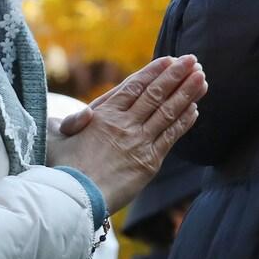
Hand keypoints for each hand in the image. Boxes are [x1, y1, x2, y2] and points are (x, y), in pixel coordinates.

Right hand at [46, 56, 206, 213]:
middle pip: (156, 94)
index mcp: (104, 114)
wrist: (73, 198)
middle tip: (194, 60)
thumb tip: (85, 114)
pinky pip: (170, 137)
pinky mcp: (149, 162)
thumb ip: (69, 122)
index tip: (170, 59)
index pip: (134, 86)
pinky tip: (195, 110)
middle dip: (176, 75)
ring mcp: (139, 142)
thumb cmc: (61, 169)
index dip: (154, 71)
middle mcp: (124, 125)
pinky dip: (183, 122)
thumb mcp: (57, 138)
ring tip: (202, 78)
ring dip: (187, 94)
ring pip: (168, 112)